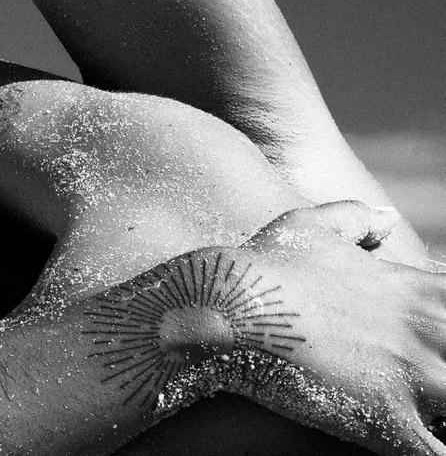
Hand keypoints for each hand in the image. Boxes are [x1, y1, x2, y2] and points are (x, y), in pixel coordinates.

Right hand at [227, 201, 445, 454]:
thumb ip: (352, 218)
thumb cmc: (262, 266)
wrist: (225, 304)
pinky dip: (428, 449)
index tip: (425, 342)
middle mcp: (424, 332)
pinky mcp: (387, 419)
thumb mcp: (305, 225)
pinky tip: (412, 443)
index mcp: (413, 291)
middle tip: (420, 381)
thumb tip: (385, 217)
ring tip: (421, 413)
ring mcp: (412, 377)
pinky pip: (433, 451)